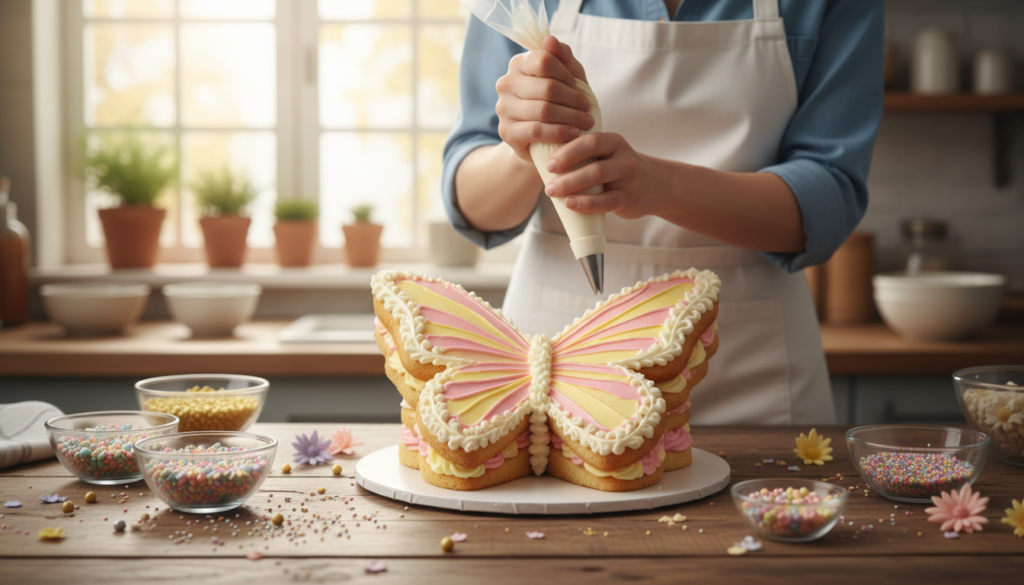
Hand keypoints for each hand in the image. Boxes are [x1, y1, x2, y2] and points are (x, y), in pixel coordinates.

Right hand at [495, 36, 594, 161]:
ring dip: (571, 117)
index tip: (578, 87)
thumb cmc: (559, 102)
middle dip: (573, 99)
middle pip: (547, 87)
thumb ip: (563, 56)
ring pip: (543, 109)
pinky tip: (574, 133)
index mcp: (518, 64)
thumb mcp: (567, 77)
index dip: (566, 74)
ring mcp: (503, 108)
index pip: (544, 60)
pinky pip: (536, 130)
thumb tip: (549, 39)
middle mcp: (506, 83)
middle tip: (588, 109)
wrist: (543, 139)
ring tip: (586, 122)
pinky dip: (559, 132)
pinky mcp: (506, 131)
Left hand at [543, 132, 663, 219]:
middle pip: (591, 158)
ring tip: (552, 192)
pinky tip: (570, 204)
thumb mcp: (609, 155)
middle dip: (565, 168)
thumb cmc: (620, 170)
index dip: (566, 150)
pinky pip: (606, 201)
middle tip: (547, 181)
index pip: (588, 140)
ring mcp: (628, 177)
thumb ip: (586, 155)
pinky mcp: (629, 198)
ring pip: (597, 177)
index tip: (548, 163)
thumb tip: (544, 161)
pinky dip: (586, 203)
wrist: (657, 186)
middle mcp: (623, 156)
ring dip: (570, 185)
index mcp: (614, 141)